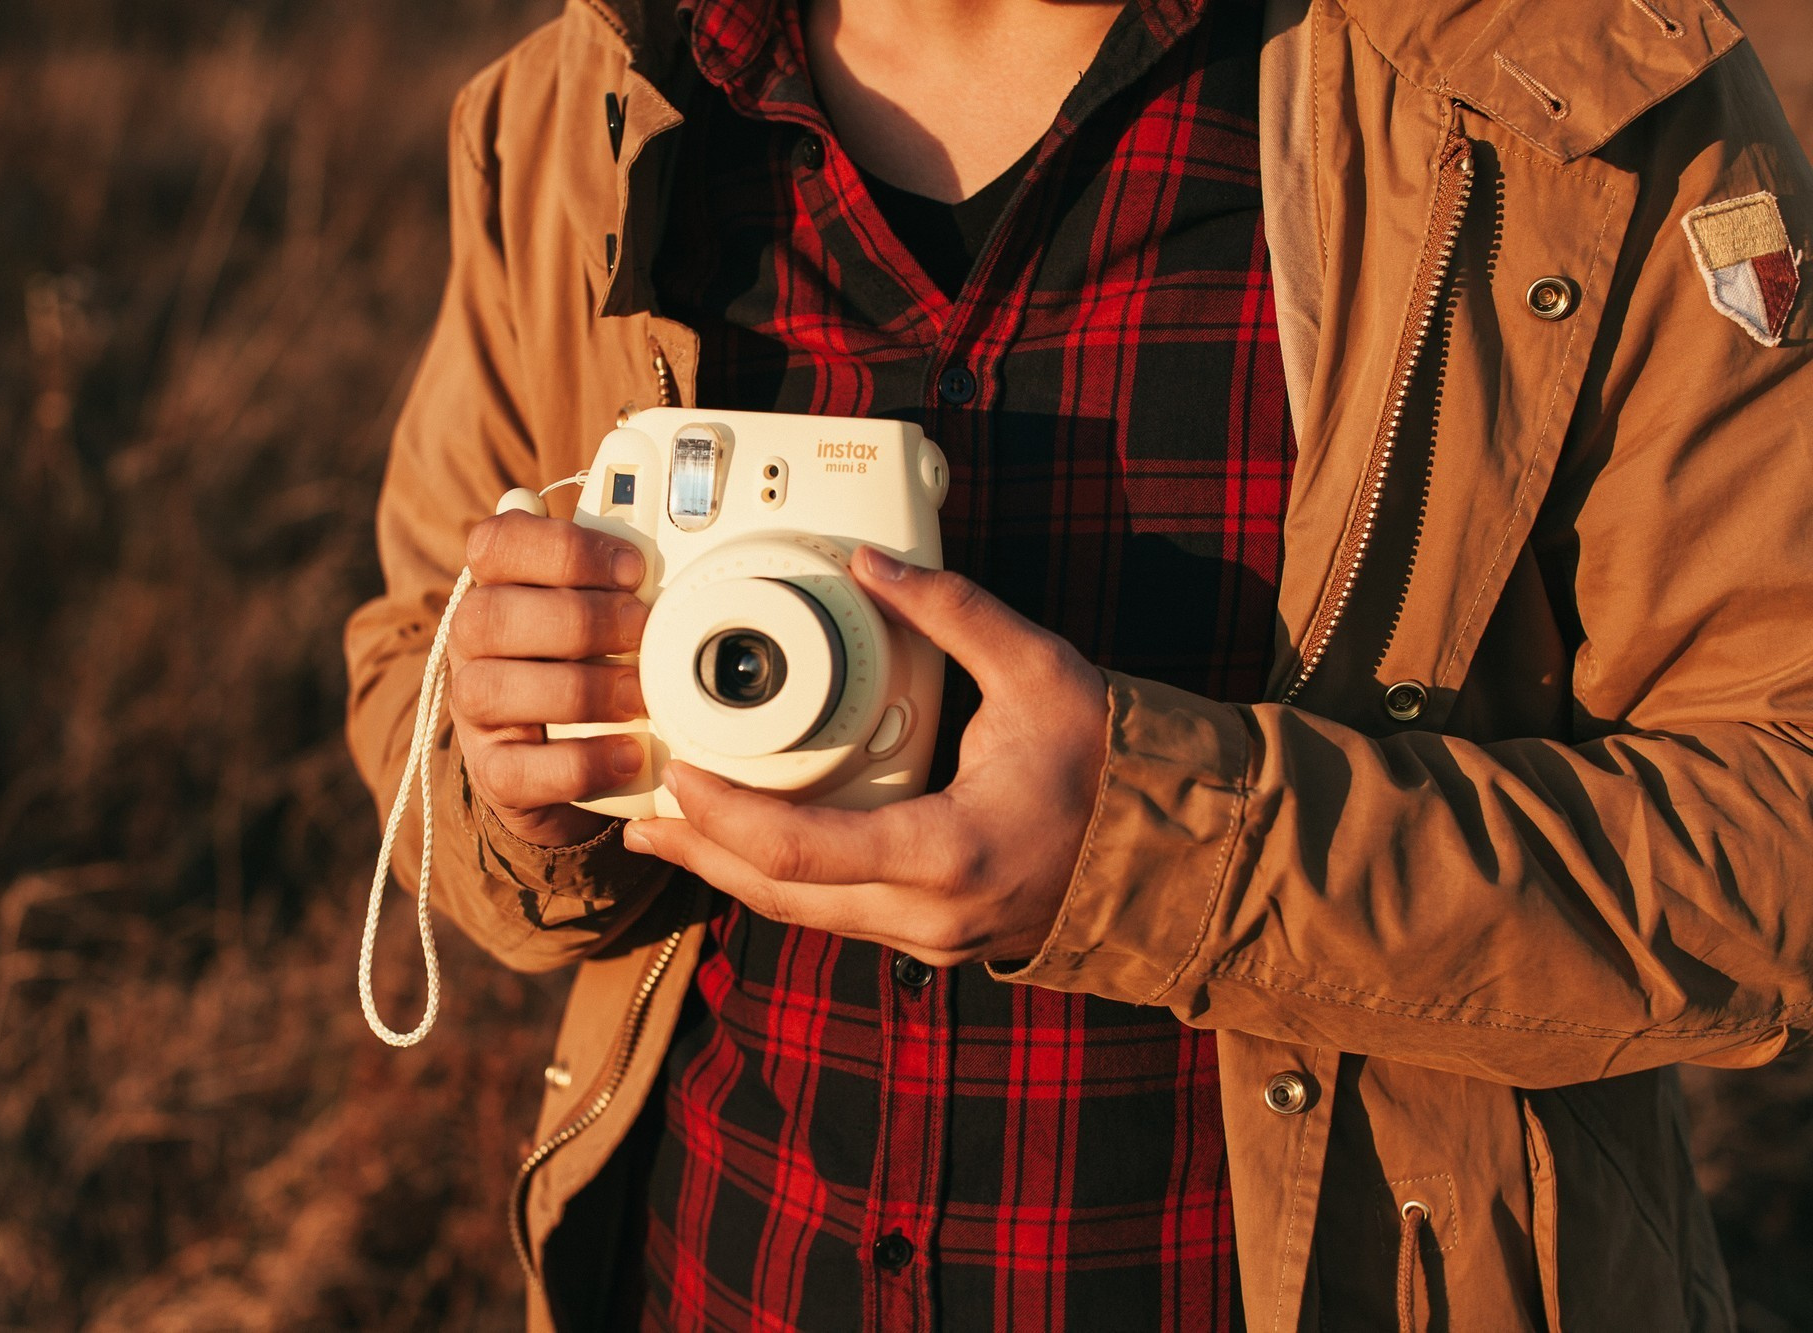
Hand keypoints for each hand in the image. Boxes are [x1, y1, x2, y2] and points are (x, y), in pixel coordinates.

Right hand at [449, 509, 647, 847]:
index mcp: (498, 588)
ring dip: (581, 689)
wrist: (576, 767)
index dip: (564, 549)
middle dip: (581, 620)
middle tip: (641, 631)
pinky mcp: (492, 772)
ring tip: (640, 695)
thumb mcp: (609, 620)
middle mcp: (473, 643)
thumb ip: (622, 587)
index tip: (633, 569)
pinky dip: (579, 761)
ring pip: (493, 688)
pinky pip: (516, 769)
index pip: (497, 544)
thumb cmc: (597, 671)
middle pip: (492, 614)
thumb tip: (672, 559)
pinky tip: (626, 753)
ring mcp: (475, 709)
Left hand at [621, 547, 1109, 966]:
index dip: (722, 815)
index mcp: (948, 853)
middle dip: (704, 853)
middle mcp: (929, 916)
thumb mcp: (1039, 670)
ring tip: (674, 831)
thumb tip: (874, 564)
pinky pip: (837, 914)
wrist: (1169, 846)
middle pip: (781, 896)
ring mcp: (930, 939)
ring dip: (735, 870)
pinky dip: (785, 879)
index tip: (678, 771)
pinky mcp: (931, 937)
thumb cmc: (1112, 763)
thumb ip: (953, 610)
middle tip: (644, 814)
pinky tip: (750, 848)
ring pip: (804, 915)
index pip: (799, 850)